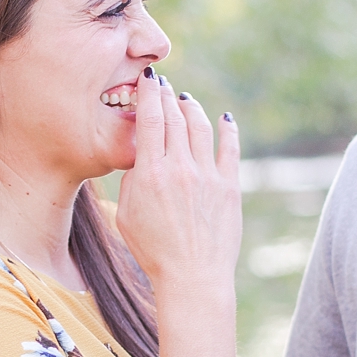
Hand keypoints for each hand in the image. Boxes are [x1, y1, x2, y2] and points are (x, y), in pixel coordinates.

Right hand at [115, 70, 240, 356]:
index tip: (148, 78)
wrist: (192, 277)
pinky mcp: (230, 186)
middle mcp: (181, 168)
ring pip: (200, 127)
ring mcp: (208, 176)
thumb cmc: (153, 251)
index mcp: (151, 173)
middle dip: (167, 96)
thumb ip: (133, 179)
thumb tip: (144, 154)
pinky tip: (223, 118)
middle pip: (174, 118)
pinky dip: (226, 129)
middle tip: (163, 85)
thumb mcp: (127, 214)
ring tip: (186, 101)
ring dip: (192, 109)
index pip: (150, 119)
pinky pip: (229, 148)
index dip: (149, 93)